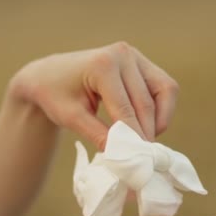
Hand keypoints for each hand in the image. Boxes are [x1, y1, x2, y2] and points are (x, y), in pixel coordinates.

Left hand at [6, 42, 178, 148]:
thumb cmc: (56, 96)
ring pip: (165, 91)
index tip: (138, 162)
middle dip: (146, 133)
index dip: (133, 137)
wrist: (50, 75)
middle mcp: (123, 54)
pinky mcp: (142, 62)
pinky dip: (160, 109)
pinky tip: (147, 126)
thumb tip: (123, 156)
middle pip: (145, 103)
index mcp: (102, 65)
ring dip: (158, 119)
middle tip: (144, 159)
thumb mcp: (71, 118)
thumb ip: (97, 135)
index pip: (125, 109)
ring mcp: (135, 56)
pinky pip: (164, 87)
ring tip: (145, 140)